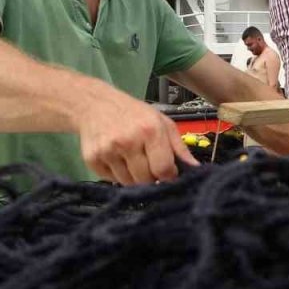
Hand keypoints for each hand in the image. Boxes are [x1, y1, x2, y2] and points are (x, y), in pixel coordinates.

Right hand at [73, 87, 197, 185]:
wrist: (95, 105)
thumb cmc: (135, 114)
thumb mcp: (162, 123)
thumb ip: (180, 147)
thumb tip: (196, 169)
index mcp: (150, 131)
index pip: (163, 169)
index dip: (169, 176)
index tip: (168, 173)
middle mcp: (128, 141)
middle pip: (146, 180)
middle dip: (151, 178)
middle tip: (149, 165)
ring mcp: (108, 151)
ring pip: (128, 183)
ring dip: (134, 178)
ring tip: (132, 160)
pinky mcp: (92, 160)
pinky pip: (111, 180)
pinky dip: (117, 175)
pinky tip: (117, 159)